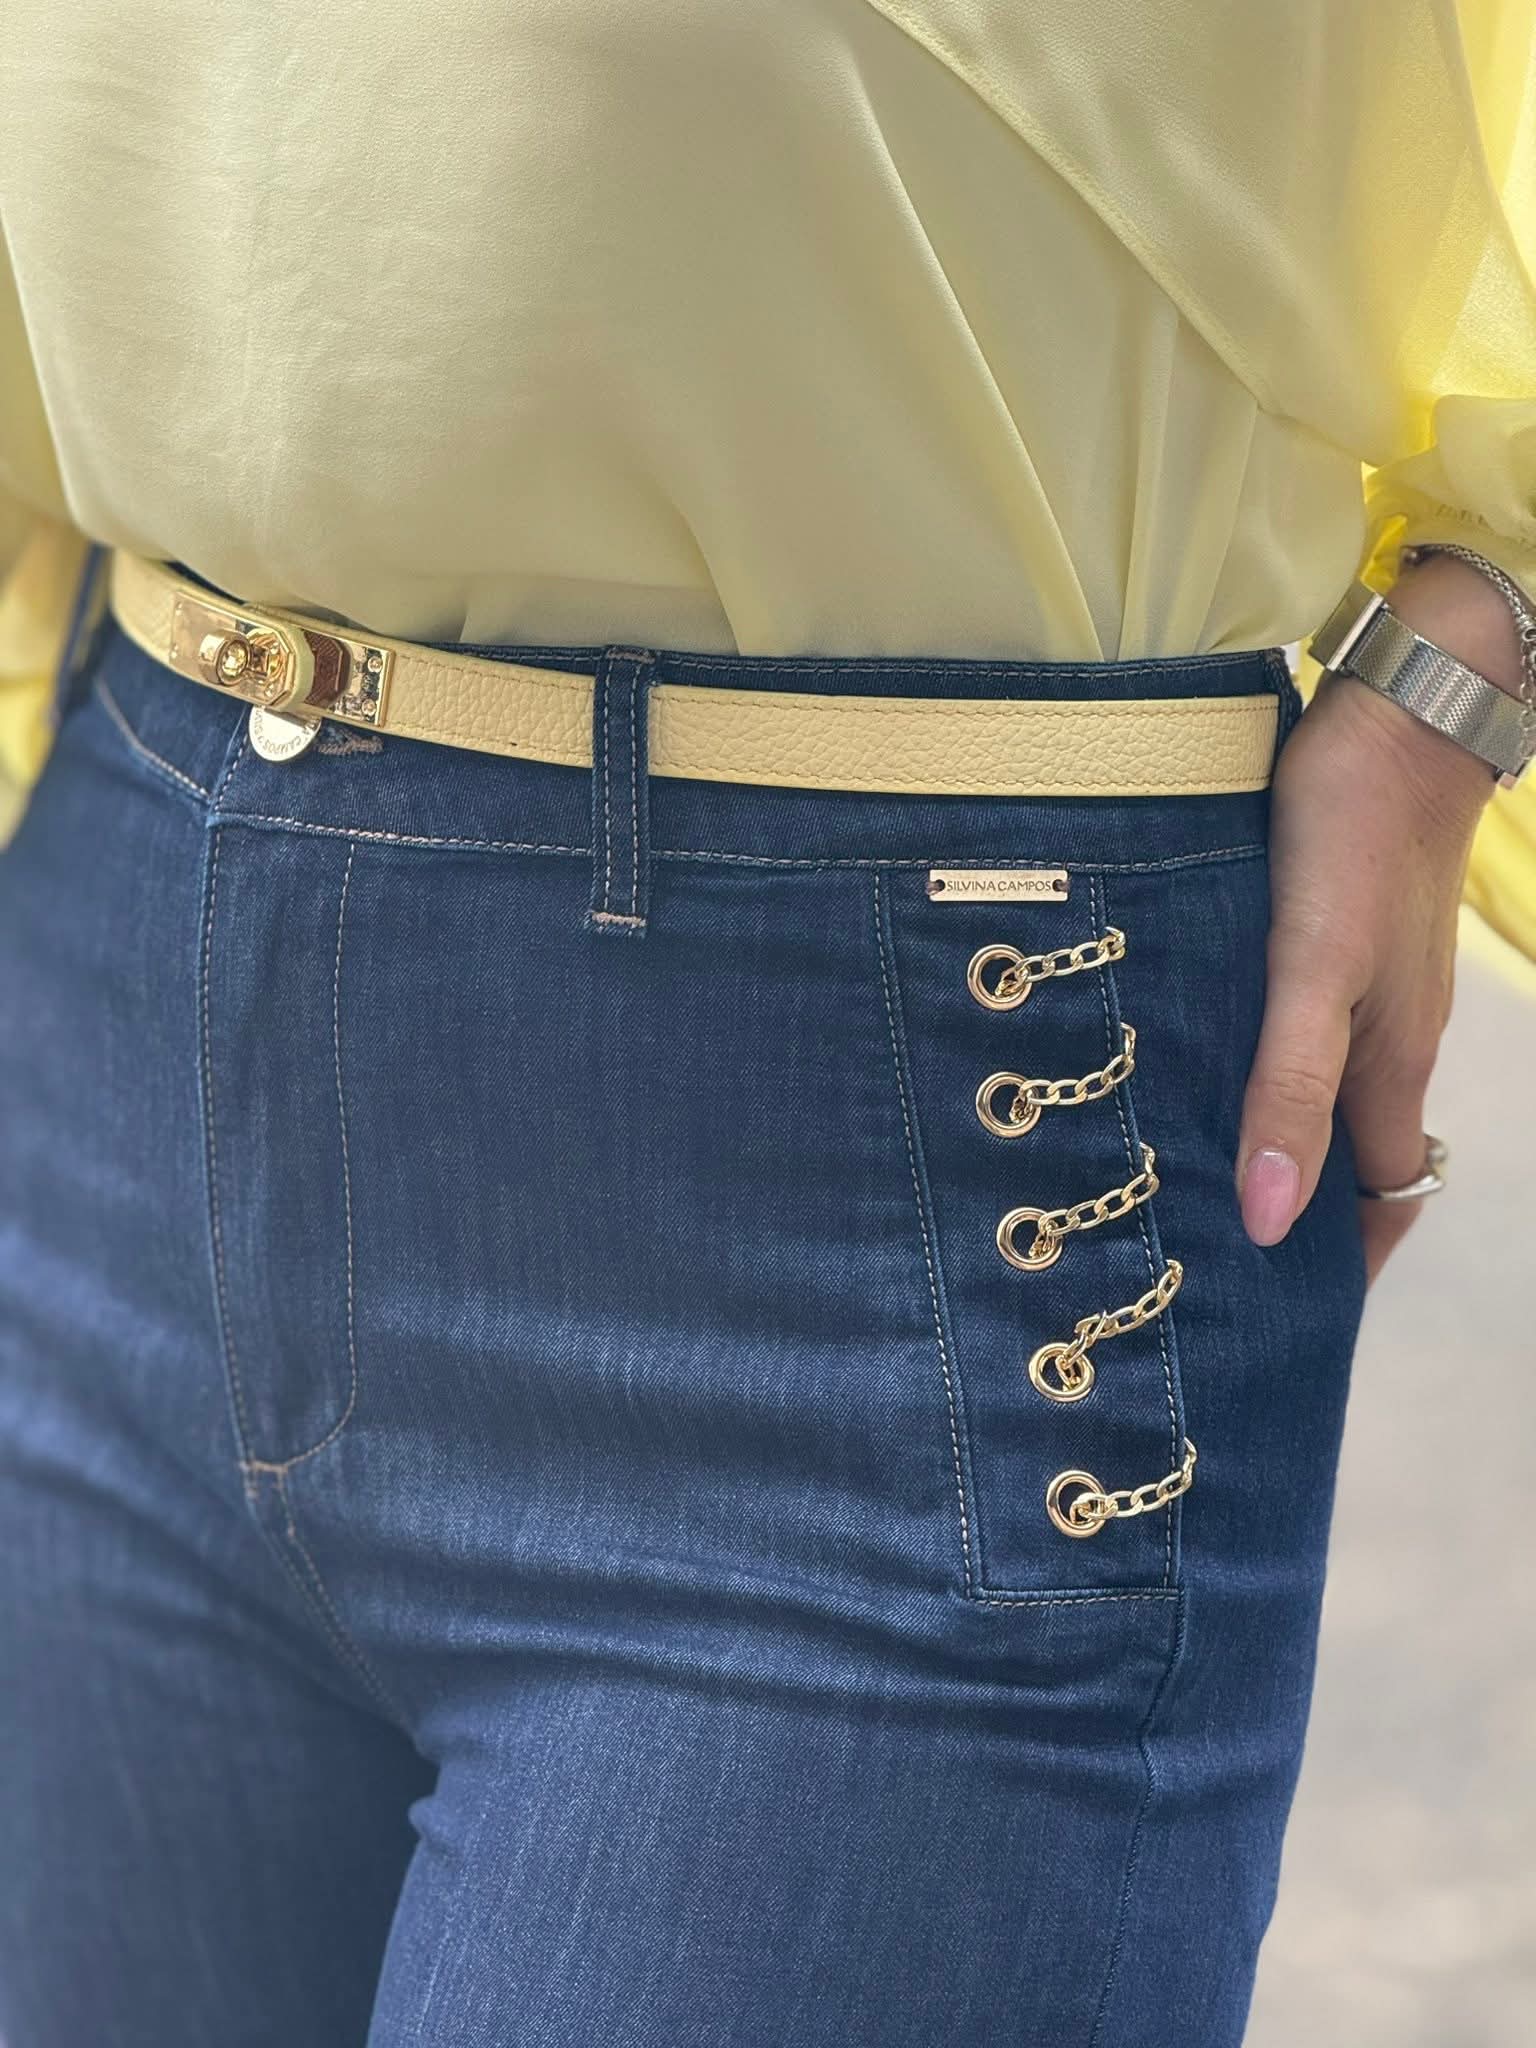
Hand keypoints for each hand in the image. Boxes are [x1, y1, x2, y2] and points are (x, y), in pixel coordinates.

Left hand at [1236, 555, 1521, 1281]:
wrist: (1402, 714)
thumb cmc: (1354, 844)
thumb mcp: (1312, 972)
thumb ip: (1291, 1088)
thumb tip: (1269, 1219)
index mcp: (1392, 1066)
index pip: (1381, 1199)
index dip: (1338, 1259)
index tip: (1276, 1307)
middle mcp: (1390, 1038)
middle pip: (1354, 1154)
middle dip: (1303, 1208)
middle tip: (1208, 1244)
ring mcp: (1372, 986)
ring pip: (1331, 1089)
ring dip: (1280, 1133)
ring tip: (1186, 1164)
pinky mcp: (1342, 937)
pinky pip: (1310, 1029)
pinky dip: (1269, 1063)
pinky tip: (1201, 1056)